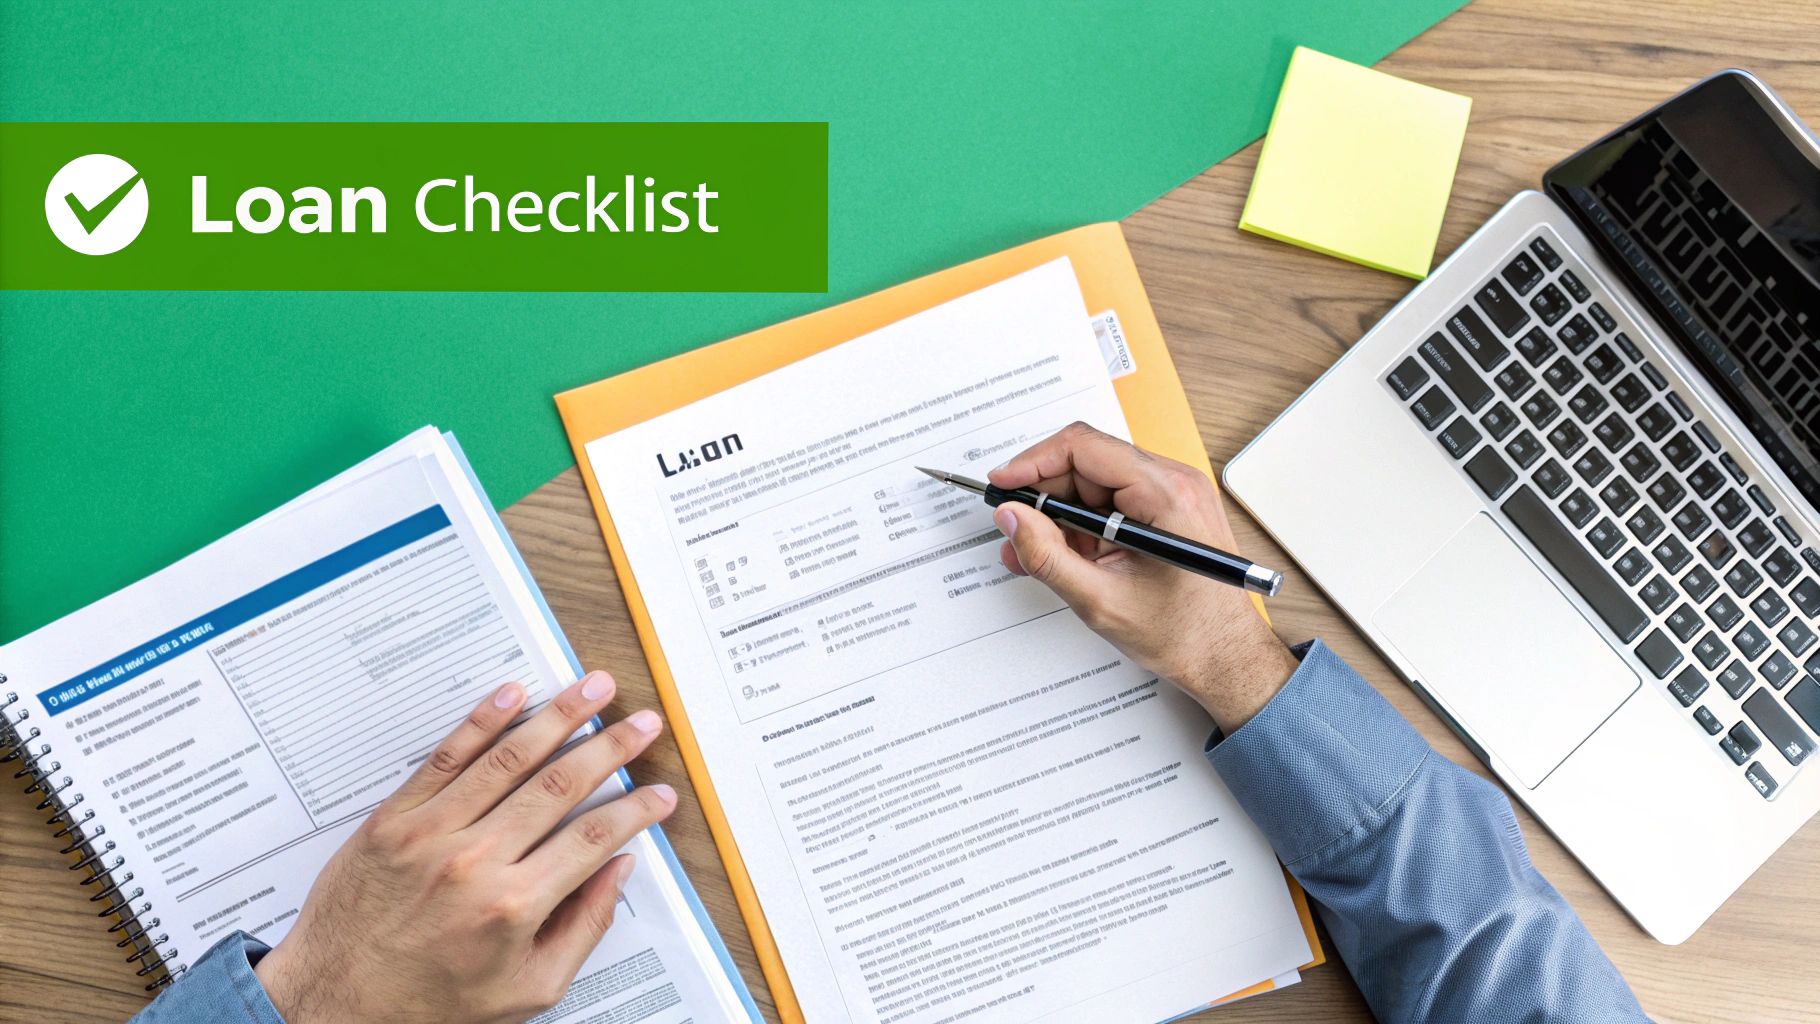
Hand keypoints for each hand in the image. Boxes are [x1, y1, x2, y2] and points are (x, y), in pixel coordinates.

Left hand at [254, 671, 677, 1023]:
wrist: (335, 1005)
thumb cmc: (431, 1004)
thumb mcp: (528, 989)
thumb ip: (582, 927)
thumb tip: (617, 869)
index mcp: (514, 907)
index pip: (594, 838)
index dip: (636, 811)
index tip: (659, 793)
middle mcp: (476, 862)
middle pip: (560, 786)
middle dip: (611, 748)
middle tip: (642, 724)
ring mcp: (432, 834)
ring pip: (509, 760)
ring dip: (559, 717)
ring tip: (593, 689)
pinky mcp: (394, 821)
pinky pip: (445, 759)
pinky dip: (481, 722)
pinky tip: (512, 696)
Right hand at [990, 423, 1298, 732]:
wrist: (1226, 657)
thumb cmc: (1186, 634)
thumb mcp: (1100, 600)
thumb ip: (1046, 555)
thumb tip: (1011, 518)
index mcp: (1166, 495)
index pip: (1084, 447)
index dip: (1033, 463)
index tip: (1003, 484)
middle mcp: (1174, 483)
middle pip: (1086, 462)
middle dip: (1042, 494)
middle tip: (1012, 526)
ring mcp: (1173, 494)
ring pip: (1094, 483)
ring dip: (1058, 513)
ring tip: (1031, 551)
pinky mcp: (1166, 510)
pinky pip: (1111, 501)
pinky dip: (1080, 524)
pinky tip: (1062, 553)